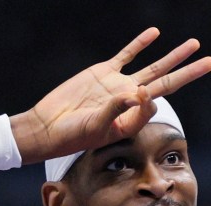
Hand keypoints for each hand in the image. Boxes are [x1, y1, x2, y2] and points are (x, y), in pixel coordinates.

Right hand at [11, 27, 210, 163]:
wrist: (46, 126)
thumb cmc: (70, 135)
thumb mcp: (96, 128)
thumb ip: (118, 110)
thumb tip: (140, 92)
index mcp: (129, 120)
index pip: (152, 104)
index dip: (151, 97)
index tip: (138, 95)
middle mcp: (128, 102)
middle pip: (164, 84)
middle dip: (187, 72)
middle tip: (210, 62)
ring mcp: (116, 86)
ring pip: (151, 68)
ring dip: (172, 57)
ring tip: (193, 45)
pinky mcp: (102, 73)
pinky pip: (126, 55)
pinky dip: (140, 44)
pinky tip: (154, 34)